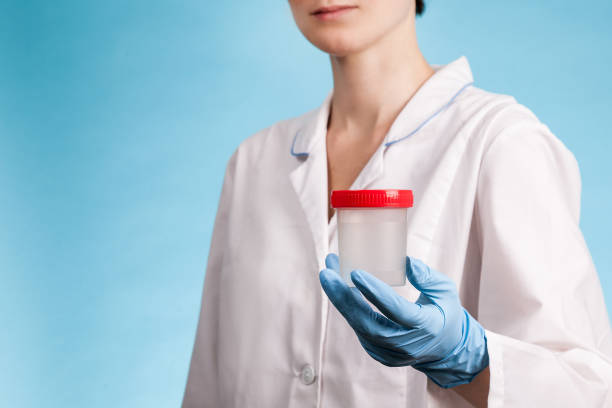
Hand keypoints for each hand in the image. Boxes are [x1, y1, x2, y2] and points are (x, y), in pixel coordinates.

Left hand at [319, 253, 488, 387]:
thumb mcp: (446, 292)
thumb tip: (404, 260)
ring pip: (358, 326)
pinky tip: (338, 288)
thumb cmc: (445, 314)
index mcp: (424, 326)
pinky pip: (358, 329)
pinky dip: (347, 308)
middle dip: (342, 297)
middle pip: (366, 322)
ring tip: (328, 274)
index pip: (395, 309)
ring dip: (340, 300)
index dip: (374, 292)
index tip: (355, 272)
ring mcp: (388, 352)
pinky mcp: (378, 353)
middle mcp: (403, 344)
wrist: (447, 350)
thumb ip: (427, 277)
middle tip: (326, 273)